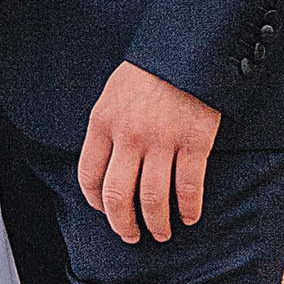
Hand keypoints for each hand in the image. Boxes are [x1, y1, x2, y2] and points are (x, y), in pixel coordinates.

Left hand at [78, 62, 221, 245]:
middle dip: (122, 223)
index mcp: (102, 121)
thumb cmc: (150, 71)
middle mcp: (128, 135)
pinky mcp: (194, 142)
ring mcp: (162, 140)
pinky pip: (188, 187)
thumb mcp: (113, 93)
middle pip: (118, 195)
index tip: (103, 211)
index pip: (89, 174)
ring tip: (161, 234)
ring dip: (156, 223)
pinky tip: (189, 217)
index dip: (95, 200)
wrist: (189, 47)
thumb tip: (107, 165)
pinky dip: (188, 208)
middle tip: (131, 236)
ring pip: (153, 198)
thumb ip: (108, 127)